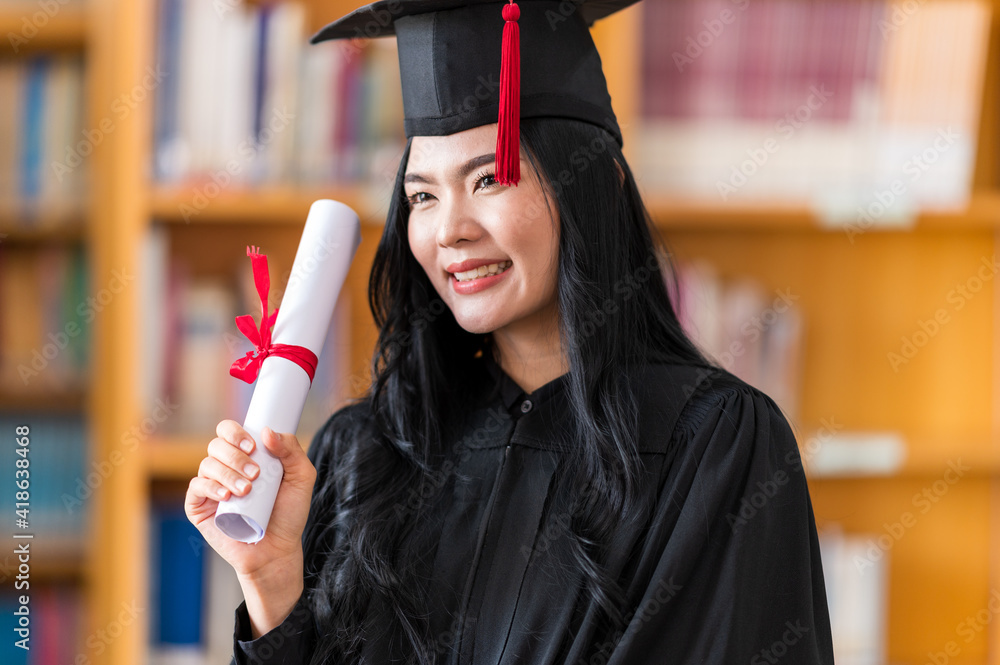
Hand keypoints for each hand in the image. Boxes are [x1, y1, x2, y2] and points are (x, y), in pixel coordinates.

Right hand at [184, 420, 316, 582]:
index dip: (235, 432)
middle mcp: (225, 467)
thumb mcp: (301, 478)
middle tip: (256, 474)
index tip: (252, 446)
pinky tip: (226, 496)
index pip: (229, 430)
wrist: (277, 549)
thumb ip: (292, 450)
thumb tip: (267, 431)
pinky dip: (210, 487)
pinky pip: (196, 486)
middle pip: (217, 445)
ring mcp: (211, 486)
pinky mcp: (200, 506)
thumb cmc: (289, 513)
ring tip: (247, 491)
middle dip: (236, 456)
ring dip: (228, 473)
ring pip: (207, 464)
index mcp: (245, 455)